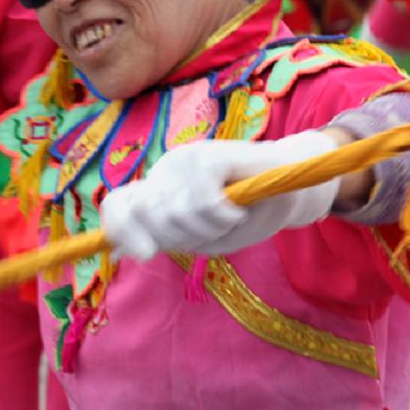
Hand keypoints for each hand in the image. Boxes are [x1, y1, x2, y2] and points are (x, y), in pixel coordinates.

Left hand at [100, 131, 340, 261]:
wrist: (291, 185)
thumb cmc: (245, 211)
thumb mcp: (202, 235)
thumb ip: (164, 239)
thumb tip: (120, 252)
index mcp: (157, 192)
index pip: (119, 206)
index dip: (121, 231)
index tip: (143, 254)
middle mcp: (165, 174)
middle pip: (148, 218)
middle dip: (182, 237)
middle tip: (212, 230)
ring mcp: (185, 160)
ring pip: (176, 213)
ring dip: (208, 229)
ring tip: (229, 218)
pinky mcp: (210, 154)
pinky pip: (205, 202)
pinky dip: (224, 217)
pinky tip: (239, 211)